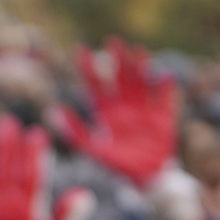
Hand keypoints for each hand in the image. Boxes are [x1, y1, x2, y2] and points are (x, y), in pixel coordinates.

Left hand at [58, 37, 177, 186]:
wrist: (146, 178)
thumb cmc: (118, 165)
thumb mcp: (92, 150)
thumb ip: (76, 132)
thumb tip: (54, 112)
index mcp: (107, 112)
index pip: (95, 85)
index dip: (88, 68)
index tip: (80, 50)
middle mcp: (126, 107)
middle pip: (120, 78)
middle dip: (117, 60)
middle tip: (113, 41)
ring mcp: (145, 111)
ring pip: (142, 83)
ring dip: (140, 68)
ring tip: (138, 51)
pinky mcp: (163, 119)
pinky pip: (165, 101)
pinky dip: (165, 89)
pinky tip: (165, 76)